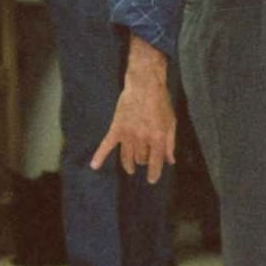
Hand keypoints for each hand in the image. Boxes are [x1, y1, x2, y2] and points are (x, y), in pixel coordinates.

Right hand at [90, 36, 175, 182]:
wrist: (144, 85)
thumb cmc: (161, 102)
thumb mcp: (171, 123)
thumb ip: (170, 143)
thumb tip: (170, 161)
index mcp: (157, 138)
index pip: (156, 162)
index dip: (155, 174)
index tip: (152, 180)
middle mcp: (142, 139)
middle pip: (140, 159)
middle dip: (143, 161)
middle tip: (145, 158)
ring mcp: (128, 134)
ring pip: (127, 156)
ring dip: (129, 164)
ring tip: (130, 168)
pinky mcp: (116, 128)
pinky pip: (107, 145)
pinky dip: (100, 156)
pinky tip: (94, 166)